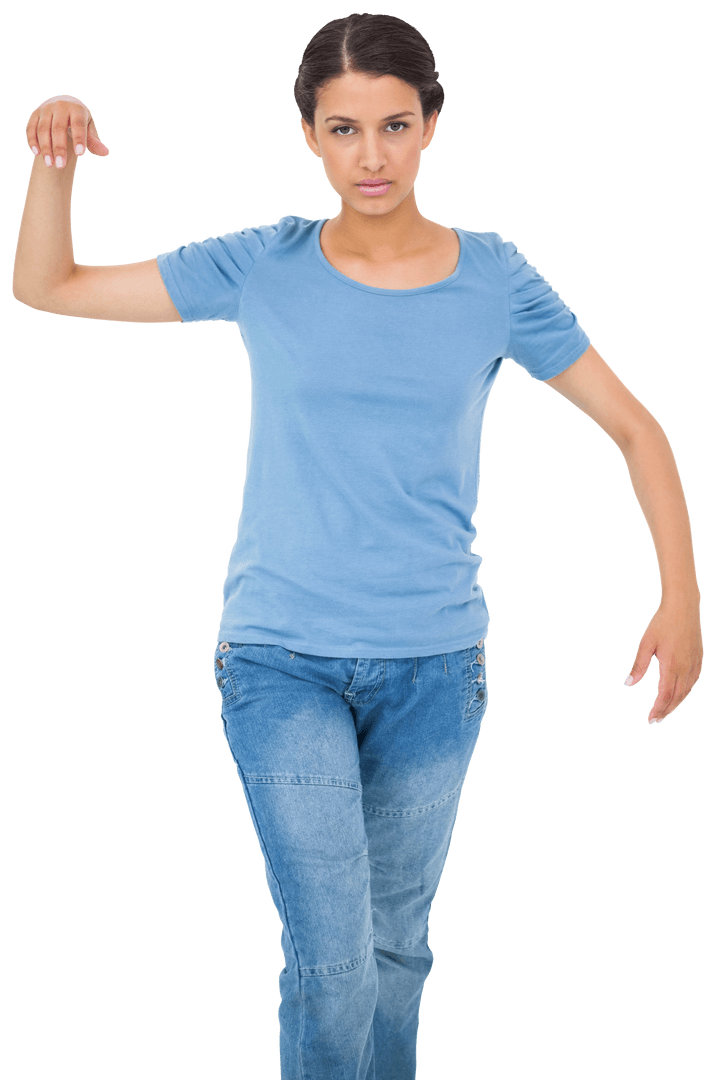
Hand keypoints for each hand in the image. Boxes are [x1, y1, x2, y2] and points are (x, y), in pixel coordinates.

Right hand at [25, 94, 109, 167]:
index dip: (79, 139)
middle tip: (61, 166)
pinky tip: (37, 154)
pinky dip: (33, 140)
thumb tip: (105, 152)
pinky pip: (31, 128)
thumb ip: (94, 141)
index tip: (80, 154)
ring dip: (46, 148)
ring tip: (50, 165)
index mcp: (76, 108)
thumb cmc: (80, 121)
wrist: (63, 105)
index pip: (78, 124)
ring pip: (43, 129)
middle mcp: (60, 105)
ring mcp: (45, 109)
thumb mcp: (89, 128)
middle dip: (59, 148)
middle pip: (58, 128)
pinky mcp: (35, 114)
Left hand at [624, 598, 703, 724]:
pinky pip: (693, 681)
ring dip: (676, 703)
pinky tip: (678, 695)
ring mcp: (694, 664)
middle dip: (666, 710)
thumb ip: (639, 666)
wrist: (682, 607)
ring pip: (687, 691)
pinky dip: (685, 692)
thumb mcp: (646, 644)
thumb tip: (628, 684)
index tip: (650, 720)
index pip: (665, 694)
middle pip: (677, 697)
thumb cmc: (661, 624)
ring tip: (664, 711)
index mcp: (672, 665)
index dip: (658, 709)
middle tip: (655, 720)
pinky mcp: (699, 659)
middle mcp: (686, 667)